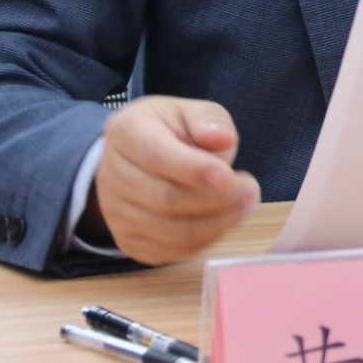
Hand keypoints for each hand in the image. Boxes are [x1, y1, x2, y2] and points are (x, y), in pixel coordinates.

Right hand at [78, 96, 260, 264]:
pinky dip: (204, 240)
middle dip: (215, 200)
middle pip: (164, 199)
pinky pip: (170, 251)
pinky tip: (225, 220)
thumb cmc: (171, 130)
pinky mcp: (128, 241)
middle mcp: (111, 175)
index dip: (194, 170)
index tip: (229, 176)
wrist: (139, 157)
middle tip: (251, 190)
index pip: (156, 156)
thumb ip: (208, 121)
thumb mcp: (190, 111)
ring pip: (169, 231)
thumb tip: (223, 139)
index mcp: (126, 132)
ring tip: (246, 205)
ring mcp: (116, 213)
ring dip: (216, 223)